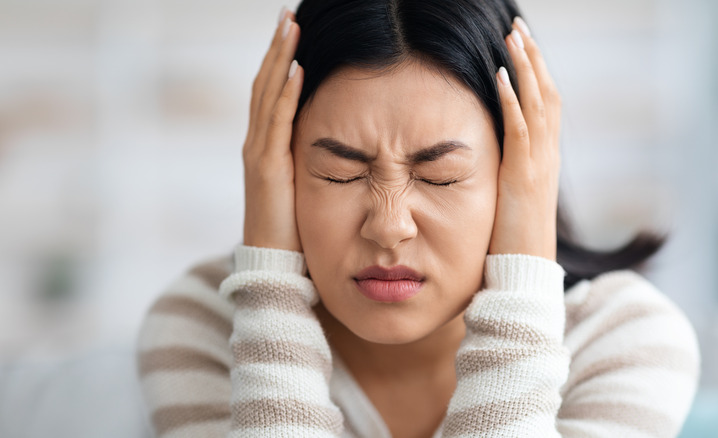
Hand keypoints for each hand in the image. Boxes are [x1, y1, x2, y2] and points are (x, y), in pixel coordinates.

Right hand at [242, 9, 303, 251]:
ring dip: (279, 59)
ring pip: (267, 95)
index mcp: (267, 146)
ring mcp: (258, 154)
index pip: (272, 93)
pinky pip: (276, 123)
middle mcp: (257, 143)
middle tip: (288, 16)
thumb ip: (312, 160)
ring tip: (290, 27)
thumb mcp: (305, 185)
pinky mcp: (266, 168)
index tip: (294, 32)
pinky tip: (296, 69)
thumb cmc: (295, 228)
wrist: (275, 265)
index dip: (281, 60)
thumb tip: (340, 140)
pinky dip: (284, 94)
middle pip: (265, 84)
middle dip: (277, 48)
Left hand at [488, 17, 560, 260]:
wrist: (525, 272)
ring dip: (525, 67)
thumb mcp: (512, 198)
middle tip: (518, 27)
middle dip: (534, 57)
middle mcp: (548, 155)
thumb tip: (493, 158)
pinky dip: (512, 99)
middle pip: (547, 94)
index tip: (522, 46)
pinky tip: (501, 75)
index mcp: (544, 158)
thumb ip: (508, 172)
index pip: (545, 105)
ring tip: (512, 37)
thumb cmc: (513, 240)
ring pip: (538, 104)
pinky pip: (520, 129)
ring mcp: (539, 164)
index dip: (536, 73)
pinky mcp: (523, 176)